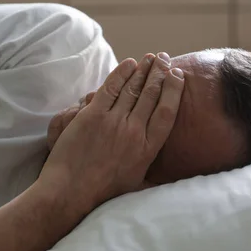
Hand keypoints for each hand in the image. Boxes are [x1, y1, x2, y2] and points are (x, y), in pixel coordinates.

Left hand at [39, 53, 184, 210]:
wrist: (71, 191)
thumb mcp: (136, 184)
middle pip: (152, 94)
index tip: (178, 75)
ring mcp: (114, 122)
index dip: (174, 90)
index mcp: (148, 148)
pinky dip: (121, 73)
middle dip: (160, 73)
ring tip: (151, 57)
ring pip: (133, 89)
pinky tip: (129, 63)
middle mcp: (135, 132)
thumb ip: (154, 175)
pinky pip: (111, 88)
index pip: (168, 111)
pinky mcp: (93, 116)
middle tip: (165, 58)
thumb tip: (170, 177)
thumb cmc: (102, 192)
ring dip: (143, 70)